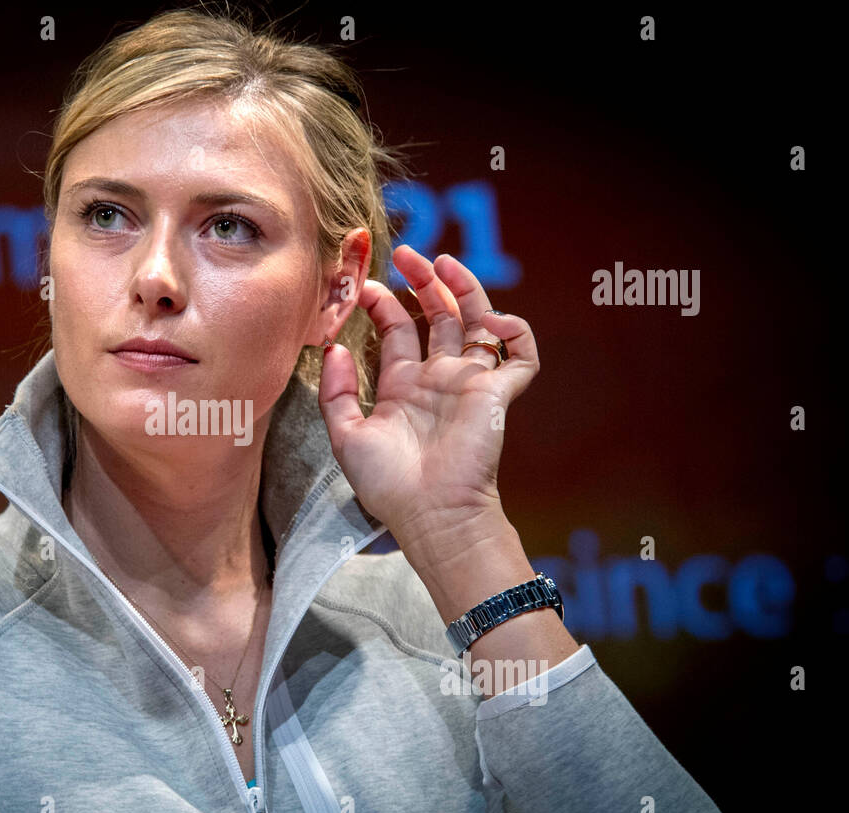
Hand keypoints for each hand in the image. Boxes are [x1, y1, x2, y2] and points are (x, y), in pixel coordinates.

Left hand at [318, 245, 541, 544]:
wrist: (430, 515)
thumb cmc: (388, 484)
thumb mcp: (346, 436)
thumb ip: (335, 392)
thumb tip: (333, 346)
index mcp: (404, 387)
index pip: (399, 331)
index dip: (385, 305)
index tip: (366, 286)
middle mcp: (438, 379)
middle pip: (437, 317)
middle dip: (423, 283)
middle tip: (406, 255)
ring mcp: (470, 383)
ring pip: (476, 323)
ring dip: (464, 289)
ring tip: (442, 262)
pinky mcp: (499, 394)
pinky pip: (521, 355)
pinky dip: (515, 331)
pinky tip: (491, 320)